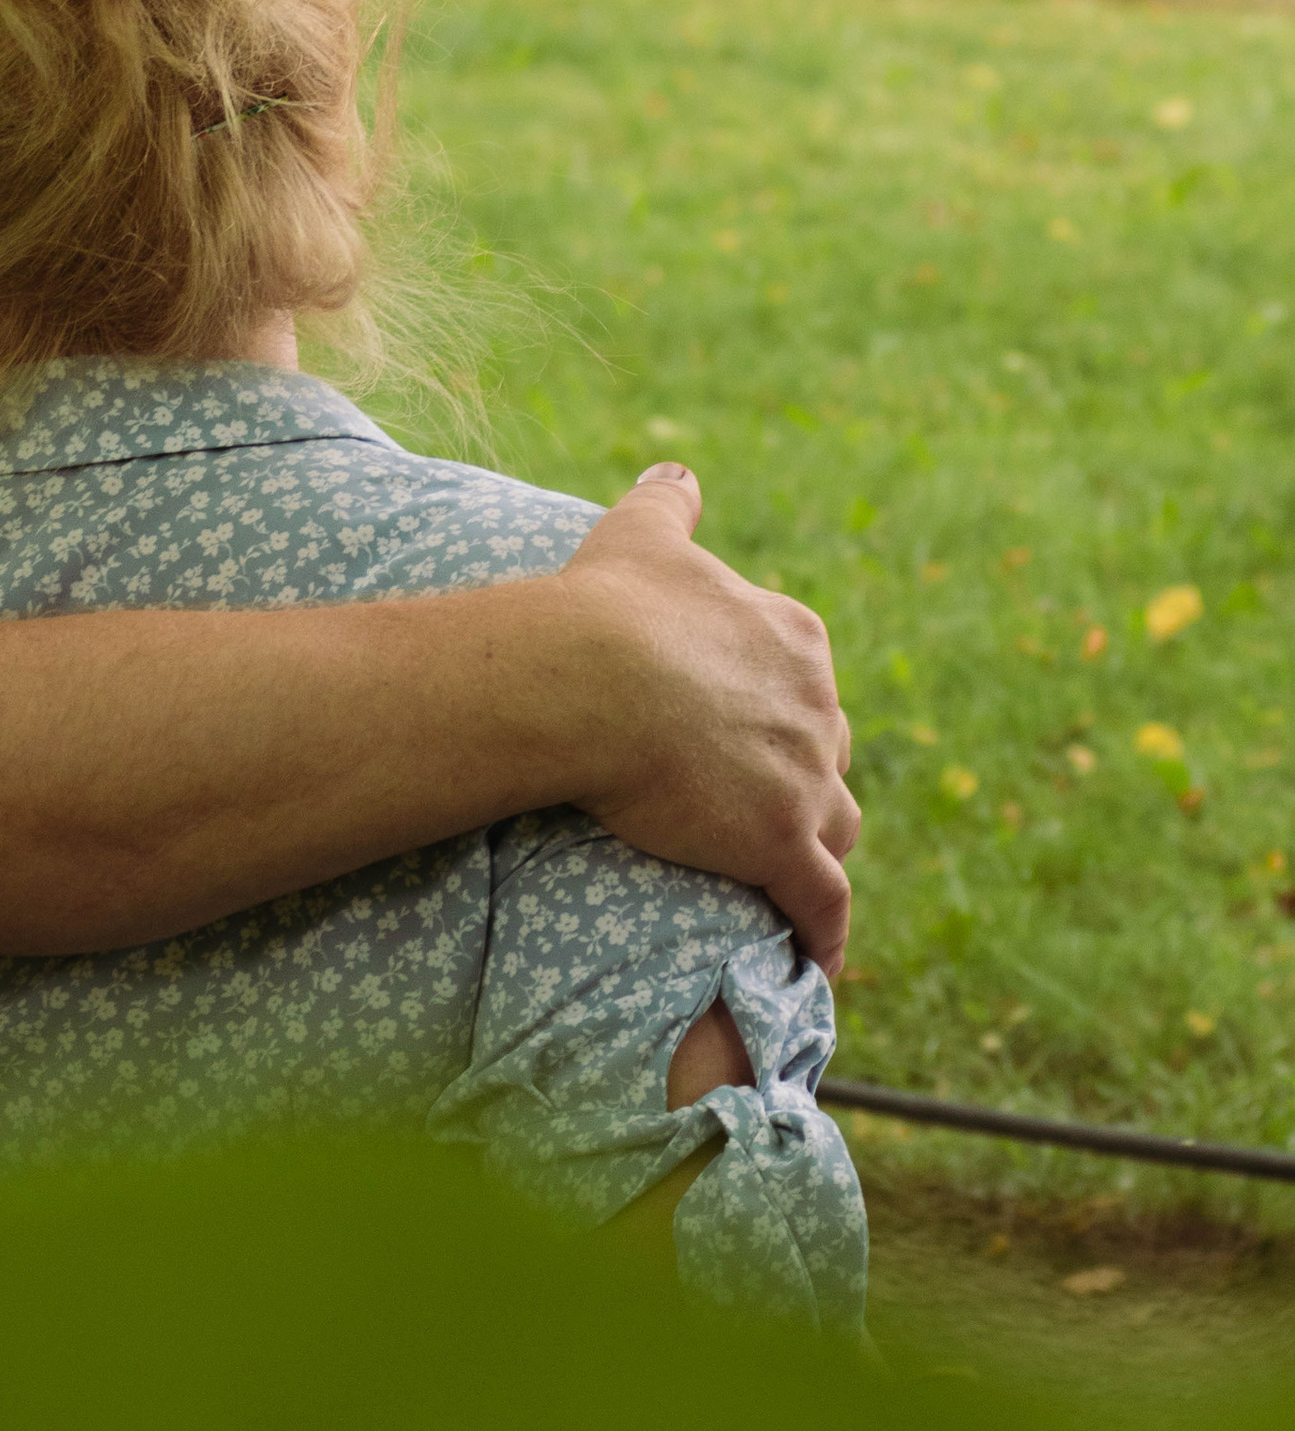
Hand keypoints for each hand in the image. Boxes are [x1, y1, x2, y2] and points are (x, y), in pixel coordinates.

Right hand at [549, 464, 857, 973]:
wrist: (594, 675)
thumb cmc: (609, 606)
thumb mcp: (643, 534)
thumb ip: (669, 503)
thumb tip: (678, 471)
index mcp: (791, 637)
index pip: (803, 681)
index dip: (777, 710)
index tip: (746, 733)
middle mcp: (816, 706)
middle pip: (827, 754)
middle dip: (802, 778)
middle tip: (755, 806)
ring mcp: (805, 778)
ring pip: (837, 826)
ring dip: (820, 852)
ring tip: (791, 881)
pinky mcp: (783, 845)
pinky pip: (820, 903)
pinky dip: (822, 933)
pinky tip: (814, 960)